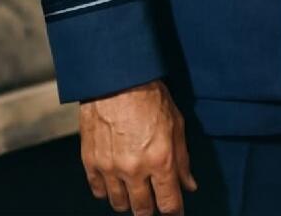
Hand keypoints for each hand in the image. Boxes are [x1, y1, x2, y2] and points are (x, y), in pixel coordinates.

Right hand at [80, 79, 196, 215]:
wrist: (116, 78)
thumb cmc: (149, 95)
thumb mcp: (176, 123)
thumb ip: (183, 159)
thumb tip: (189, 185)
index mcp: (161, 160)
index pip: (169, 203)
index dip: (174, 211)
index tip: (175, 211)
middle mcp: (135, 169)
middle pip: (143, 210)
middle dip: (150, 210)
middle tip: (154, 201)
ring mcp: (111, 168)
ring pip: (120, 204)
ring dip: (129, 202)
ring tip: (134, 190)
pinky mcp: (91, 162)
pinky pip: (98, 191)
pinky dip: (107, 191)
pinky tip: (115, 181)